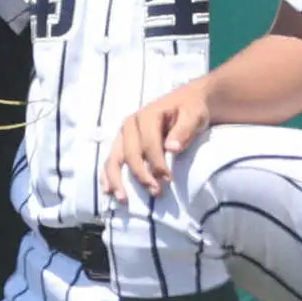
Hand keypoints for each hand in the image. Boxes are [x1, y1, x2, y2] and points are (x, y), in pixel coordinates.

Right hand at [101, 82, 210, 202]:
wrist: (187, 101)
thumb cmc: (191, 109)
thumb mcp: (194, 115)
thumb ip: (184, 130)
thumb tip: (171, 148)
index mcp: (147, 115)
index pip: (149, 144)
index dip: (157, 164)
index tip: (169, 181)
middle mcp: (131, 124)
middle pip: (130, 153)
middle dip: (141, 175)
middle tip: (156, 192)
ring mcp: (124, 134)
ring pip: (115, 158)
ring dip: (116, 179)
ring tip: (122, 198)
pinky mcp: (123, 142)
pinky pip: (111, 159)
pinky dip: (107, 175)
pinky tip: (107, 190)